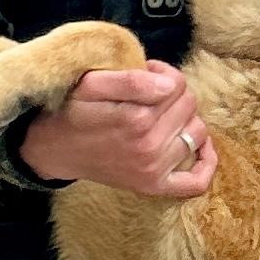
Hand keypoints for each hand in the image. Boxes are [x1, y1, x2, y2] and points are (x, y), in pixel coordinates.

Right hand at [17, 63, 217, 199]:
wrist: (54, 150)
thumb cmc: (72, 111)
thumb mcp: (90, 84)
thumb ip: (131, 79)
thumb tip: (170, 85)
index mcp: (136, 117)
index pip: (176, 83)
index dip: (161, 73)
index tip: (143, 74)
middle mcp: (148, 146)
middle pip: (189, 105)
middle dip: (173, 93)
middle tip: (147, 94)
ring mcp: (153, 169)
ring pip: (197, 132)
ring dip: (185, 119)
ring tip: (160, 115)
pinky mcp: (154, 186)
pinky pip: (196, 182)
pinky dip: (205, 163)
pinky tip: (200, 147)